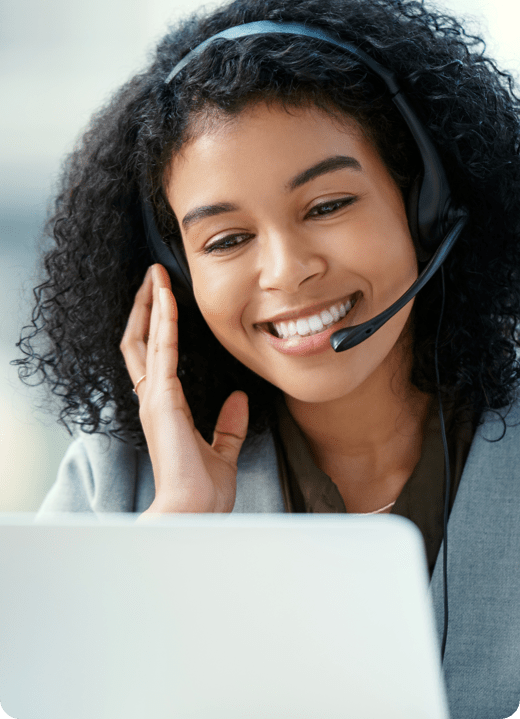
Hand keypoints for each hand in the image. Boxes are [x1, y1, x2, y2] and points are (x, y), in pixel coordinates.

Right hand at [120, 264, 248, 515]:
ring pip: (144, 338)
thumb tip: (240, 398)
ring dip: (150, 305)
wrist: (193, 511)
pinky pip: (162, 349)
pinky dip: (163, 320)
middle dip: (146, 308)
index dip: (156, 327)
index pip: (155, 357)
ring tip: (155, 276)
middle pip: (140, 342)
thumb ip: (229, 424)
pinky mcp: (162, 398)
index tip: (164, 300)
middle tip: (153, 278)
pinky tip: (167, 297)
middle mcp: (153, 398)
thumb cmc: (202, 490)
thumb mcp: (223, 449)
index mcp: (165, 408)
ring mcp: (154, 397)